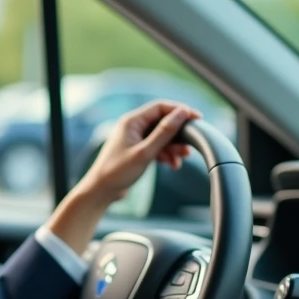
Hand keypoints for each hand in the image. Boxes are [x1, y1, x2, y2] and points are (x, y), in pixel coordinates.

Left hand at [79, 101, 201, 203]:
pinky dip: (166, 154)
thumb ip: (164, 132)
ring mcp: (135, 138)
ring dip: (173, 147)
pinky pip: (156, 146)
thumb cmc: (118, 171)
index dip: (180, 111)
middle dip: (178, 134)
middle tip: (190, 146)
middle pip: (163, 122)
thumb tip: (182, 113)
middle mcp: (133, 126)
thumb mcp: (145, 152)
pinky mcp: (137, 150)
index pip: (160, 107)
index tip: (197, 119)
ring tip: (182, 159)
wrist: (101, 191)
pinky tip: (172, 165)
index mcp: (132, 121)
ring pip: (161, 136)